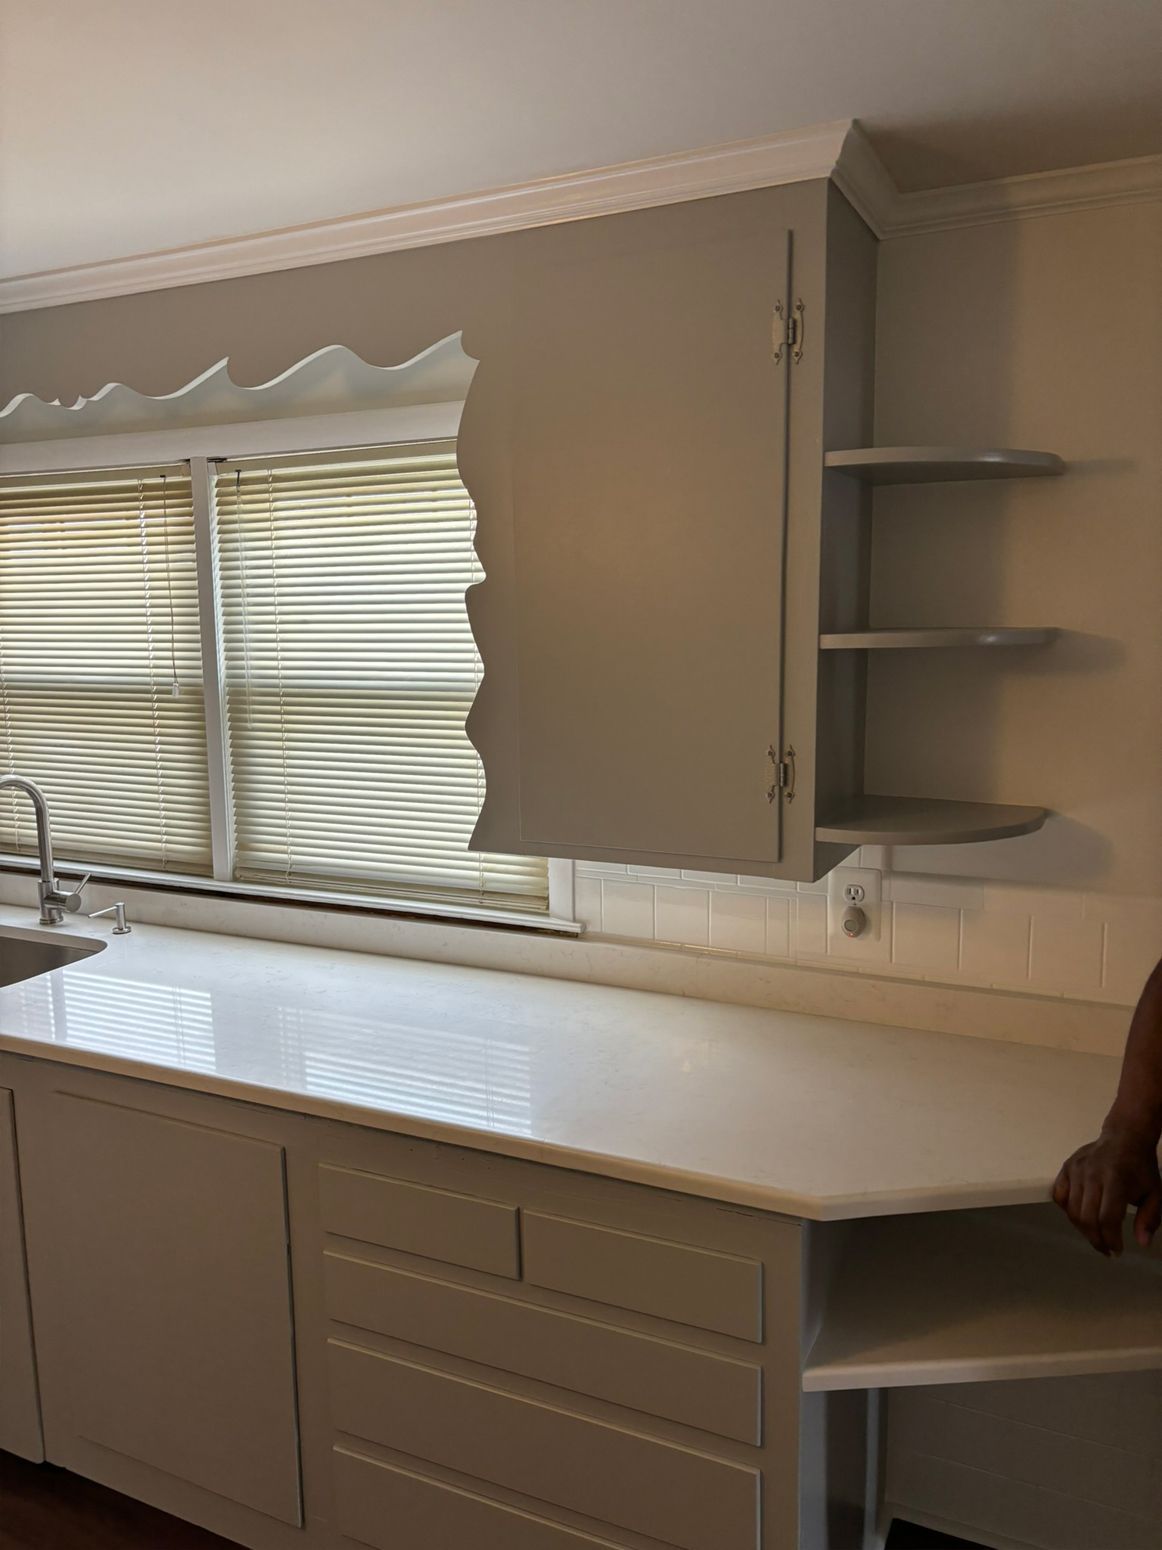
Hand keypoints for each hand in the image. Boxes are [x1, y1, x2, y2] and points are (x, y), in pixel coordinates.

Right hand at [1053, 1127, 1161, 1255]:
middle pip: (1086, 1217)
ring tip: (1096, 1236)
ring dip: (1083, 1230)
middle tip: (1106, 1249)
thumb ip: (1150, 1218)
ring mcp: (1076, 1170)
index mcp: (1116, 1180)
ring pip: (1072, 1210)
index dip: (1110, 1239)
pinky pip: (1059, 1196)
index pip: (1107, 1218)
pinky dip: (1067, 1211)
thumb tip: (1142, 1242)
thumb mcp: (1155, 1193)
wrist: (1125, 1137)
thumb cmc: (1140, 1167)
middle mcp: (1093, 1174)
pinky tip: (1081, 1215)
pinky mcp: (1067, 1167)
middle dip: (1096, 1239)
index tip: (1117, 1250)